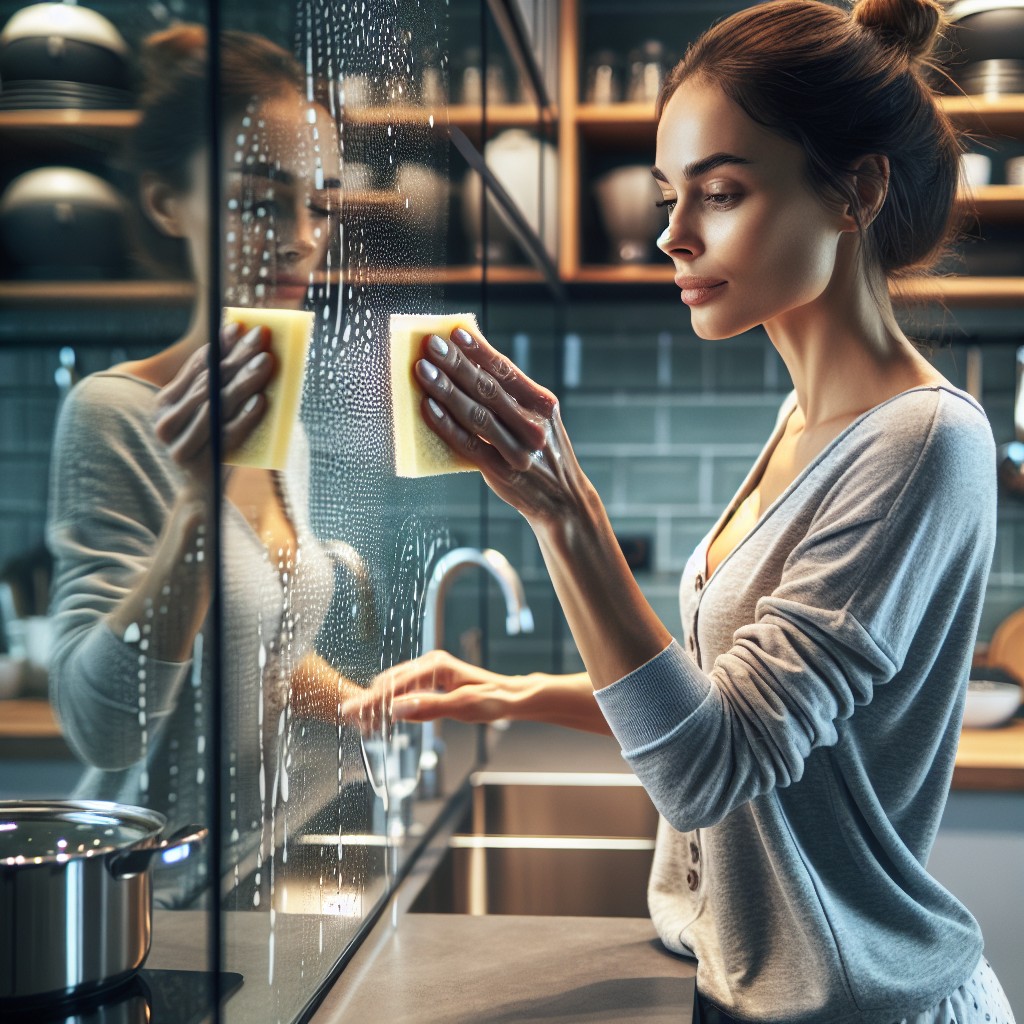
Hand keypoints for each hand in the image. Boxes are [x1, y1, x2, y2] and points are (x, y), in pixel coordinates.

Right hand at [154, 321, 274, 473]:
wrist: (203, 491)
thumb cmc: (213, 442)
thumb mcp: (211, 411)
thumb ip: (218, 383)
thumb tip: (240, 337)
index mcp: (164, 403)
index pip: (197, 366)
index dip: (222, 346)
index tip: (244, 327)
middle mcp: (165, 422)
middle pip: (209, 383)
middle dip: (237, 358)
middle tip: (262, 338)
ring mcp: (178, 444)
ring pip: (217, 405)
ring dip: (244, 382)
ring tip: (266, 362)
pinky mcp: (199, 463)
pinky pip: (228, 434)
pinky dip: (246, 416)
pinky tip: (262, 400)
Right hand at [341, 650, 527, 732]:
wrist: (510, 697)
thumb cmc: (492, 700)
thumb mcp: (462, 707)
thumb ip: (429, 707)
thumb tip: (397, 710)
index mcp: (436, 666)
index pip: (397, 684)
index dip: (373, 699)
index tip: (353, 711)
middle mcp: (430, 663)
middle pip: (390, 681)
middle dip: (369, 699)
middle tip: (348, 717)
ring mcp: (430, 671)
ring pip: (394, 684)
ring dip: (377, 700)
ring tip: (358, 716)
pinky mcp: (431, 680)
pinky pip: (404, 689)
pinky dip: (390, 700)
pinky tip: (381, 712)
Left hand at [414, 327, 594, 527]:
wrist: (563, 501)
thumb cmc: (541, 452)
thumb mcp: (539, 420)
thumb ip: (512, 396)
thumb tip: (470, 362)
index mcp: (543, 405)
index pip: (506, 371)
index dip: (479, 351)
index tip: (455, 333)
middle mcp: (533, 426)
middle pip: (488, 390)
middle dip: (457, 364)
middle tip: (431, 345)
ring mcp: (517, 450)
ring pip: (476, 414)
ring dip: (446, 390)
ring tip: (423, 370)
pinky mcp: (500, 472)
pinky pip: (467, 444)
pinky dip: (446, 424)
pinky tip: (428, 407)